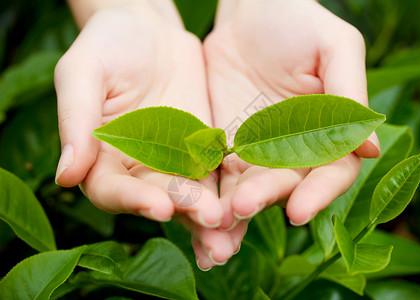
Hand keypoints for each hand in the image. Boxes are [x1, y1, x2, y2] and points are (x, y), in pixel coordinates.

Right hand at [54, 1, 240, 268]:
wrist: (148, 31)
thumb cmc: (106, 46)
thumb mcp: (84, 74)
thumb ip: (76, 122)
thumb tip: (65, 177)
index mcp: (102, 158)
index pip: (113, 190)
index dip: (133, 201)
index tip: (159, 206)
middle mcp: (137, 169)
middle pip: (158, 200)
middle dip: (184, 211)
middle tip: (210, 220)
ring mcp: (173, 163)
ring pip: (191, 195)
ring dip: (210, 214)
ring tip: (231, 226)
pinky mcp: (202, 152)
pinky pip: (216, 175)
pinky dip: (229, 192)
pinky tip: (245, 204)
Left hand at [204, 0, 380, 227]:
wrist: (249, 10)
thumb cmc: (299, 21)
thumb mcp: (334, 47)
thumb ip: (350, 94)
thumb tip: (370, 149)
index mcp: (328, 132)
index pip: (330, 173)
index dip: (317, 194)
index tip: (298, 211)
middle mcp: (294, 150)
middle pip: (283, 185)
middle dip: (264, 199)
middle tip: (241, 208)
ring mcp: (255, 151)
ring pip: (246, 187)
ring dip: (232, 210)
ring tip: (214, 227)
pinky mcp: (221, 145)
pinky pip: (214, 172)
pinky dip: (205, 192)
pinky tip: (190, 208)